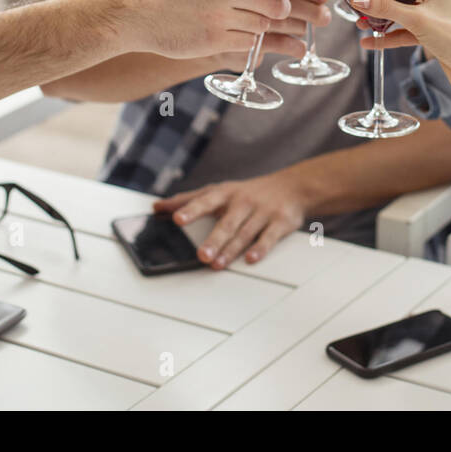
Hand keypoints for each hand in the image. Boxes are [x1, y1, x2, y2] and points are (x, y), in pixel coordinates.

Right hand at [128, 0, 324, 59]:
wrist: (137, 12)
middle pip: (277, 5)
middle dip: (295, 11)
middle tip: (313, 14)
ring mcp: (219, 18)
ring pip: (266, 25)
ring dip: (276, 26)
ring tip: (292, 26)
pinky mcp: (214, 42)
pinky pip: (251, 44)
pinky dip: (259, 42)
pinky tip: (269, 41)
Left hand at [152, 174, 308, 268]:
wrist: (292, 187)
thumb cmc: (249, 192)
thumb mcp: (220, 191)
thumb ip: (189, 200)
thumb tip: (158, 206)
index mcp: (226, 194)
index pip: (205, 201)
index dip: (191, 210)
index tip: (177, 218)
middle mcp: (243, 202)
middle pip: (227, 223)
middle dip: (214, 240)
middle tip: (200, 255)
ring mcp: (263, 212)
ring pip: (245, 233)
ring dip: (231, 250)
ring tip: (217, 264)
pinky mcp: (280, 223)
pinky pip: (269, 237)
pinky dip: (260, 248)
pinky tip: (251, 259)